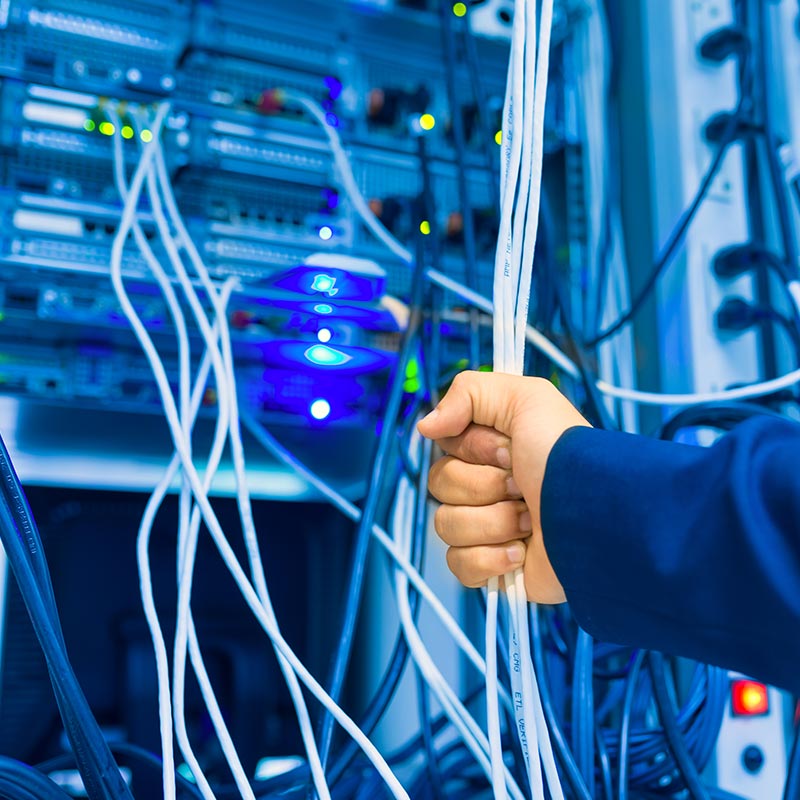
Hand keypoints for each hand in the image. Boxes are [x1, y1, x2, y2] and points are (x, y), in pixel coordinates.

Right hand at [417, 371, 589, 602]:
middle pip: (440, 484)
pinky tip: (522, 552)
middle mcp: (488, 487)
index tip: (509, 448)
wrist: (596, 517)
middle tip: (522, 486)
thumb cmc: (567, 455)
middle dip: (484, 485)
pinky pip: (459, 564)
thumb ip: (467, 393)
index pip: (445, 448)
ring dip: (494, 522)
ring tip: (532, 520)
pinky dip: (490, 559)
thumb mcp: (526, 398)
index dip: (472, 448)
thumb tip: (424, 428)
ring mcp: (490, 529)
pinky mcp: (494, 569)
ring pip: (447, 525)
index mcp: (493, 450)